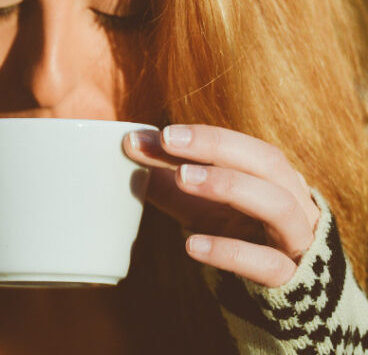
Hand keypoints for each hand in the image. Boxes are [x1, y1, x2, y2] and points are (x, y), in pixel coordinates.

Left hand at [123, 124, 319, 286]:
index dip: (205, 136)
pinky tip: (192, 244)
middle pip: (268, 162)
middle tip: (168, 141)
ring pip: (278, 205)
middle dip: (217, 146)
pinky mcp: (289, 278)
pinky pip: (266, 263)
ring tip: (182, 178)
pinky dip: (230, 251)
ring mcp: (296, 240)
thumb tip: (131, 143)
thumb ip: (168, 176)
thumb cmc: (235, 234)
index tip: (161, 134)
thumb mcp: (200, 203)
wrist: (278, 294)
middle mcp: (294, 201)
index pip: (243, 147)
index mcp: (274, 177)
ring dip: (229, 185)